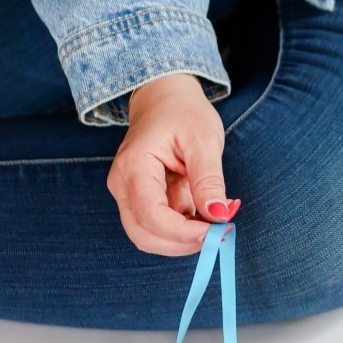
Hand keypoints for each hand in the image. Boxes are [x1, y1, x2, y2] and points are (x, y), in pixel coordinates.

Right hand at [107, 73, 233, 256]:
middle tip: (217, 236)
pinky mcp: (140, 199)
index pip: (150, 214)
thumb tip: (219, 216)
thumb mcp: (204, 140)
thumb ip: (209, 180)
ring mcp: (128, 194)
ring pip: (149, 235)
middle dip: (180, 243)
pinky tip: (204, 216)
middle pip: (143, 234)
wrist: (164, 99)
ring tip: (213, 223)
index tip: (215, 232)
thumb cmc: (183, 113)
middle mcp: (123, 185)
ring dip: (181, 239)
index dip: (182, 232)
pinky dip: (182, 229)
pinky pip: (157, 225)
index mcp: (134, 166)